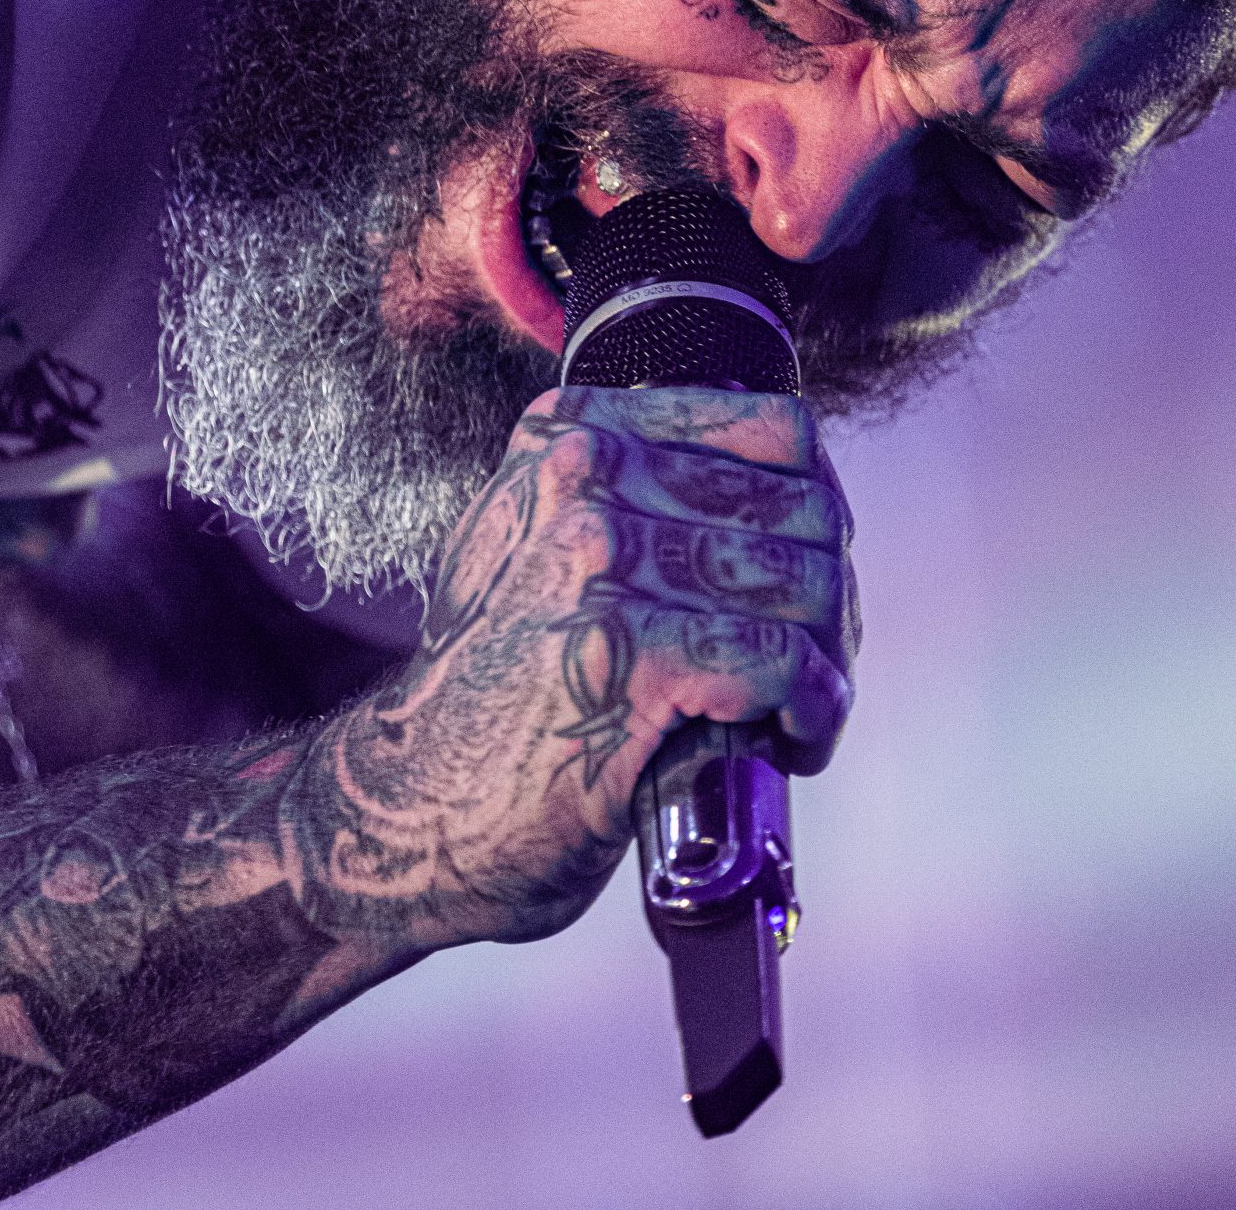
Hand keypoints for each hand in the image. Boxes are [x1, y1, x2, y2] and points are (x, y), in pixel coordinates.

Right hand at [297, 386, 857, 951]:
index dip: (821, 503)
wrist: (404, 806)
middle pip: (802, 509)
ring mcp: (604, 560)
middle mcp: (585, 477)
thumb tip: (776, 486)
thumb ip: (627, 490)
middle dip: (831, 593)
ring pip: (802, 582)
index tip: (819, 562)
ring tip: (806, 707)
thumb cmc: (485, 686)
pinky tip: (797, 737)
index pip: (772, 429)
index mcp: (573, 434)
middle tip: (817, 658)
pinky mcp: (631, 655)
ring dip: (829, 656)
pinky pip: (778, 661)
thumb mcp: (534, 542)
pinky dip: (813, 705)